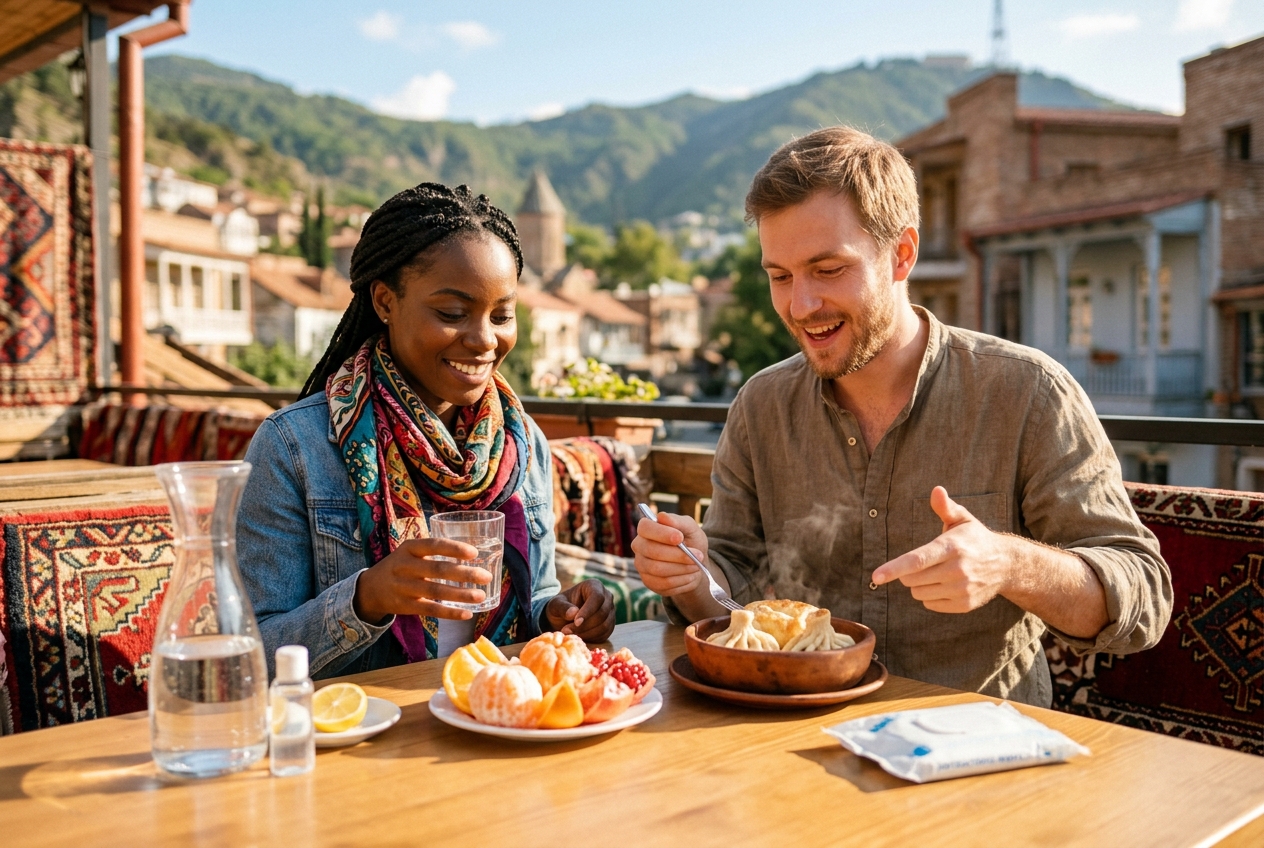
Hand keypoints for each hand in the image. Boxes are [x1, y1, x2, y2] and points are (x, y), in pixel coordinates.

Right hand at [353, 538, 490, 624]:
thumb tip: (471, 554)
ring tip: (480, 595)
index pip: (433, 545)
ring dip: (461, 595)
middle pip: (438, 570)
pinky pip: (430, 610)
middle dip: (464, 574)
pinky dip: (449, 613)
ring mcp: (404, 587)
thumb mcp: (409, 552)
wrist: (370, 589)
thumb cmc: (400, 566)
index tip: (474, 553)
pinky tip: (466, 613)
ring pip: (436, 591)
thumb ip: (433, 551)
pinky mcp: (405, 606)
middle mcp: (405, 566)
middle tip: (486, 576)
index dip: (454, 549)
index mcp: (408, 548)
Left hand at [545, 579, 614, 641]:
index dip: (588, 611)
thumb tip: (574, 613)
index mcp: (594, 586)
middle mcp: (606, 597)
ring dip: (586, 633)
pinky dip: (591, 638)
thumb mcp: (555, 605)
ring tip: (570, 633)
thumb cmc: (561, 607)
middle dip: (584, 625)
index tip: (576, 622)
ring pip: (604, 626)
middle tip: (566, 631)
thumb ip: (563, 607)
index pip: (597, 597)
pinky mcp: (610, 625)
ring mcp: (610, 612)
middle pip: (602, 613)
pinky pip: (605, 634)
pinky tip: (578, 636)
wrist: (565, 616)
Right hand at [630, 511, 709, 597]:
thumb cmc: (691, 542)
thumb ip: (679, 522)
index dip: (661, 533)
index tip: (680, 537)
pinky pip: (663, 583)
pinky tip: (690, 575)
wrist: (695, 565)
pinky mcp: (648, 582)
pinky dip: (681, 580)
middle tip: (698, 556)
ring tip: (696, 565)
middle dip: (677, 554)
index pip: (645, 527)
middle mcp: (639, 546)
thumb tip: (662, 516)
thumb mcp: (691, 529)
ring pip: (658, 569)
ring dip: (682, 568)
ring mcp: (642, 565)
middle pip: (651, 551)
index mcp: (647, 529)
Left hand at [871, 486, 1013, 612]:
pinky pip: (930, 605)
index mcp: (952, 547)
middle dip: (907, 573)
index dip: (894, 568)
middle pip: (912, 579)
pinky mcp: (964, 605)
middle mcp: (957, 570)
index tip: (876, 576)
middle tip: (922, 563)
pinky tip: (944, 585)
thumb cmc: (975, 538)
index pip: (918, 560)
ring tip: (935, 573)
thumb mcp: (962, 519)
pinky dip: (930, 596)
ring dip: (918, 585)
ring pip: (918, 593)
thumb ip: (945, 507)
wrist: (1006, 564)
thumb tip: (937, 490)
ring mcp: (962, 590)